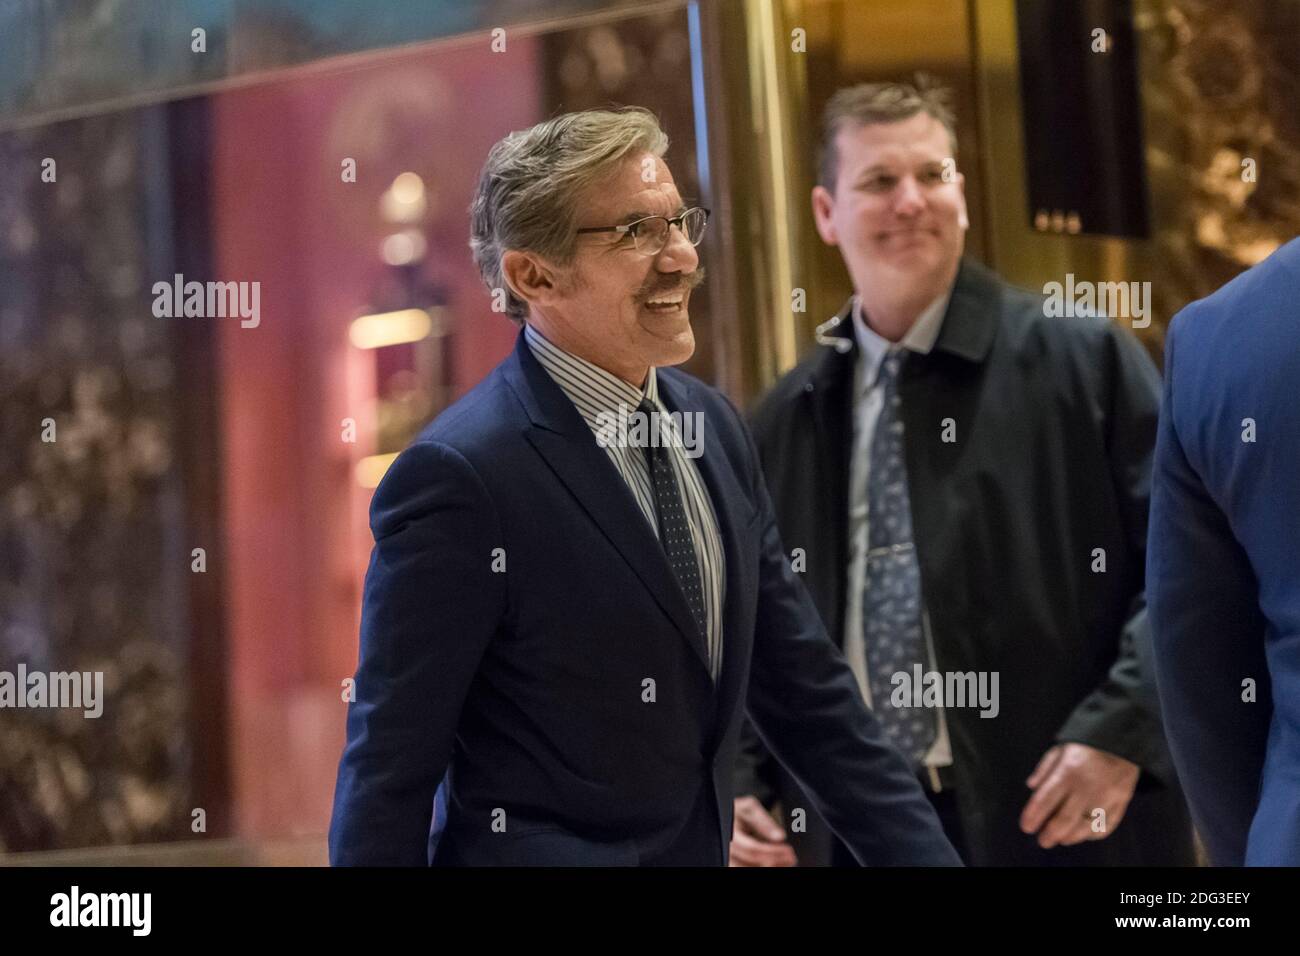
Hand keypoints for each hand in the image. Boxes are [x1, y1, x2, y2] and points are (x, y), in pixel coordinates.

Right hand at [728, 796, 797, 866]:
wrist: (726, 814)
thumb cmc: (737, 810)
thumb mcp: (749, 808)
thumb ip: (763, 821)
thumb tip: (780, 837)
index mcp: (729, 832)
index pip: (752, 848)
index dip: (772, 851)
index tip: (789, 851)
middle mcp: (727, 848)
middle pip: (750, 864)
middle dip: (773, 862)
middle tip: (791, 858)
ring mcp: (729, 858)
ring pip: (747, 870)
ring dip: (770, 867)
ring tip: (785, 862)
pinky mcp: (733, 862)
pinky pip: (746, 869)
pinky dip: (762, 867)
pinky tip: (775, 864)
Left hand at [1019, 743, 1139, 848]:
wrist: (1121, 740)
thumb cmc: (1086, 746)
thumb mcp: (1060, 748)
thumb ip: (1044, 768)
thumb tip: (1031, 787)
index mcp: (1067, 771)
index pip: (1045, 800)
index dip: (1033, 816)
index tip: (1026, 827)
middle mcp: (1087, 787)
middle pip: (1065, 819)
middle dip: (1050, 834)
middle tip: (1042, 840)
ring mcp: (1106, 797)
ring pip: (1085, 827)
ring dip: (1071, 837)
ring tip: (1060, 839)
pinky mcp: (1121, 803)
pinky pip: (1106, 826)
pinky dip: (1092, 834)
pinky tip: (1082, 834)